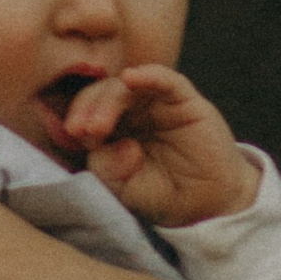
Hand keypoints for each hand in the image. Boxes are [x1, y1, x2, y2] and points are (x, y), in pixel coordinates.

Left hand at [63, 63, 256, 228]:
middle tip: (82, 130)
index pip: (86, 111)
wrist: (208, 204)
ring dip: (108, 100)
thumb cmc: (164, 194)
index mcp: (113, 128)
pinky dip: (148, 75)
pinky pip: (165, 80)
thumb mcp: (126, 190)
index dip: (75, 117)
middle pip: (101, 94)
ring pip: (125, 85)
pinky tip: (132, 78)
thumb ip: (108, 169)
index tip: (72, 133)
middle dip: (87, 109)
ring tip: (98, 125)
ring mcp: (157, 103)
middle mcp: (132, 111)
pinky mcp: (184, 100)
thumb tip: (109, 144)